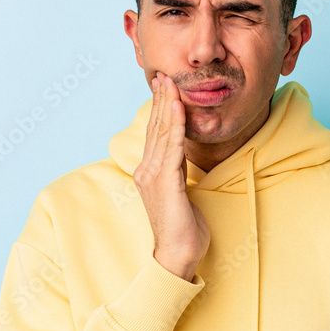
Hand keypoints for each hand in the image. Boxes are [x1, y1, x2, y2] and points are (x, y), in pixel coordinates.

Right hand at [132, 71, 210, 280]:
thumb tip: (180, 157)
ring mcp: (153, 176)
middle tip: (165, 75)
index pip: (155, 134)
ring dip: (167, 105)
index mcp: (149, 173)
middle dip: (162, 100)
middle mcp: (146, 171)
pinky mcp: (164, 182)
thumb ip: (176, 173)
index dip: (160, 109)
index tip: (165, 88)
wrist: (177, 255)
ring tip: (171, 84)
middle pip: (155, 128)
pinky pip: (172, 147)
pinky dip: (175, 125)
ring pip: (162, 133)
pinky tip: (178, 108)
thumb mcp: (180, 193)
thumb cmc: (183, 229)